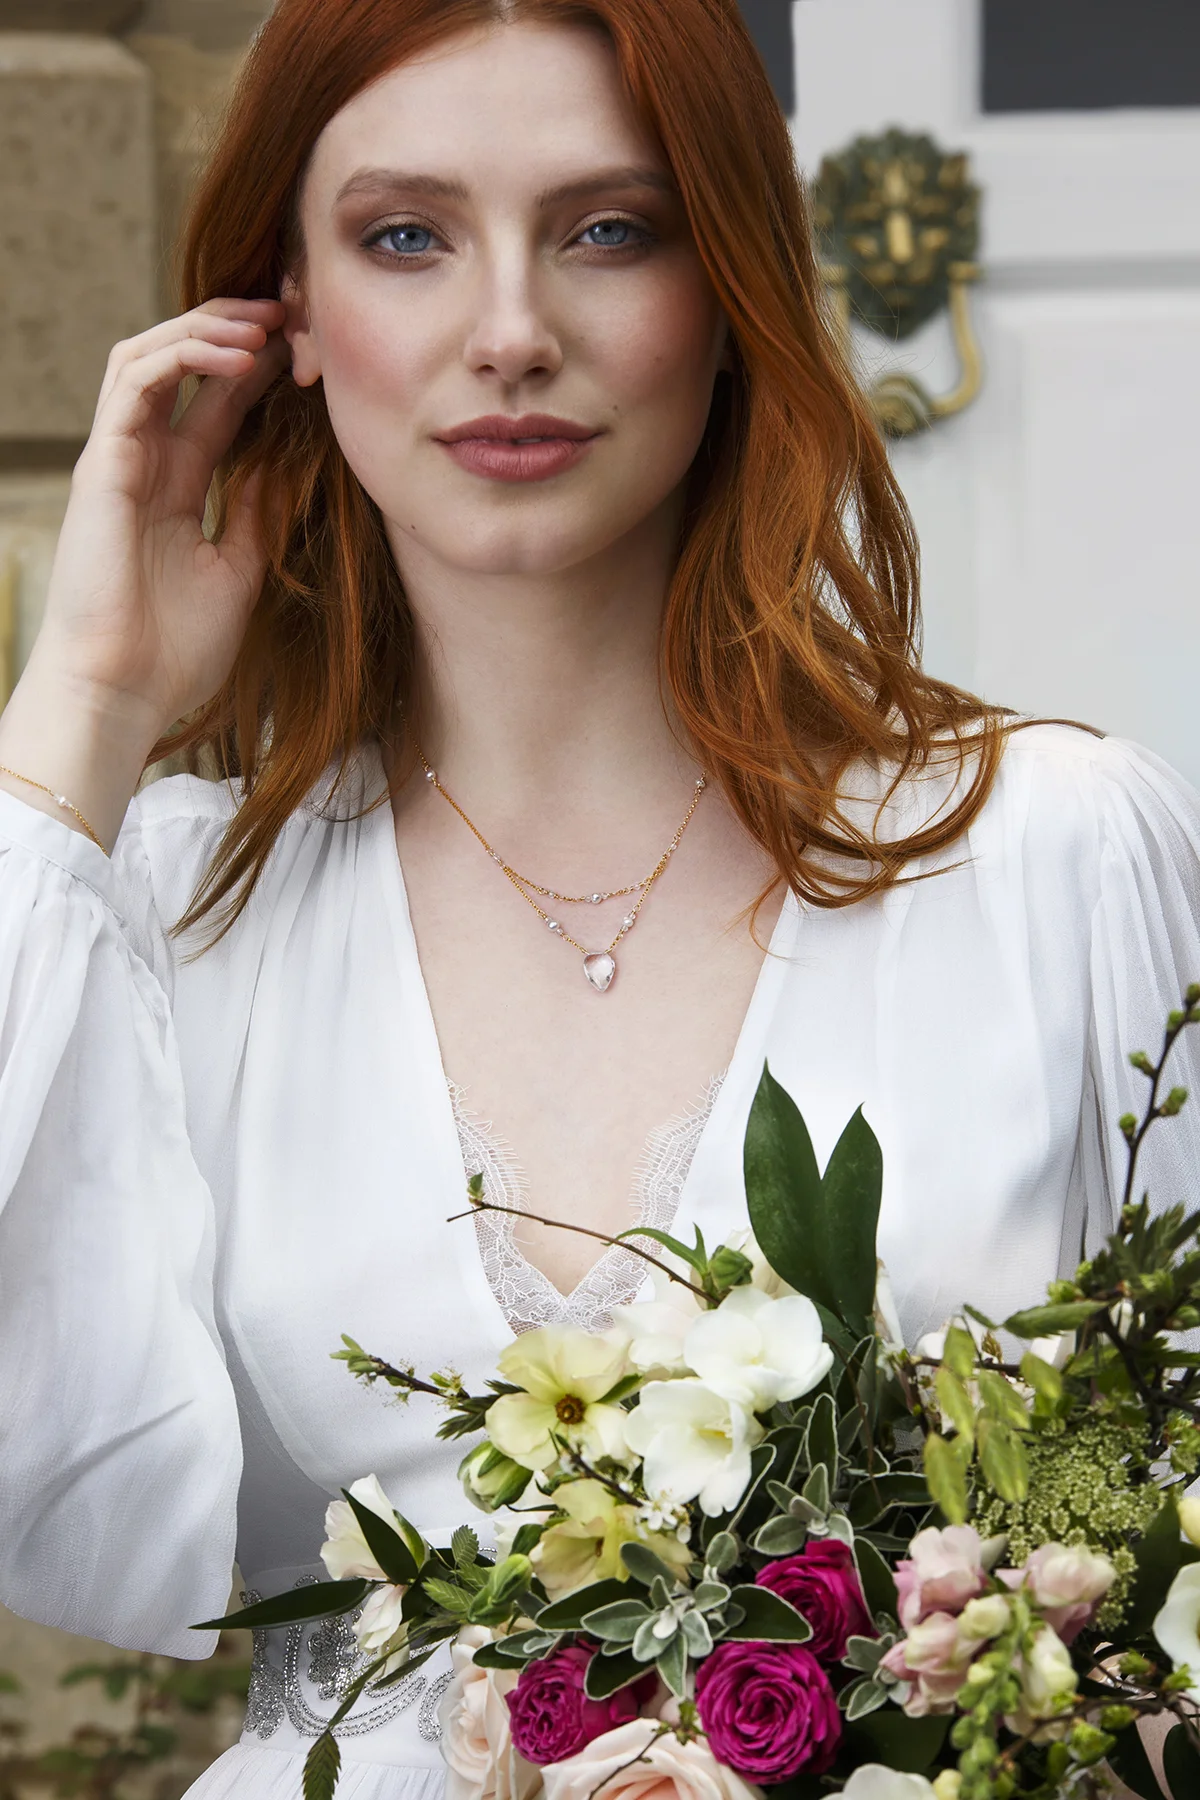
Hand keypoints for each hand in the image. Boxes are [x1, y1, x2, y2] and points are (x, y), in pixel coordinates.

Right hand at [32, 298, 291, 742]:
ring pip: (149, 354)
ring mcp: (118, 458)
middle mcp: (144, 461)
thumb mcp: (238, 569)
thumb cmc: (173, 649)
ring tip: (266, 323)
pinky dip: (184, 355)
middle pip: (183, 363)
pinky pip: (134, 381)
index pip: (218, 402)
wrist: (122, 692)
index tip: (315, 352)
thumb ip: (257, 512)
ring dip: (208, 327)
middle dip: (236, 328)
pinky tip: (237, 357)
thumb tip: (290, 463)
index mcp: (177, 485)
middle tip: (295, 314)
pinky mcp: (102, 464)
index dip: (263, 367)